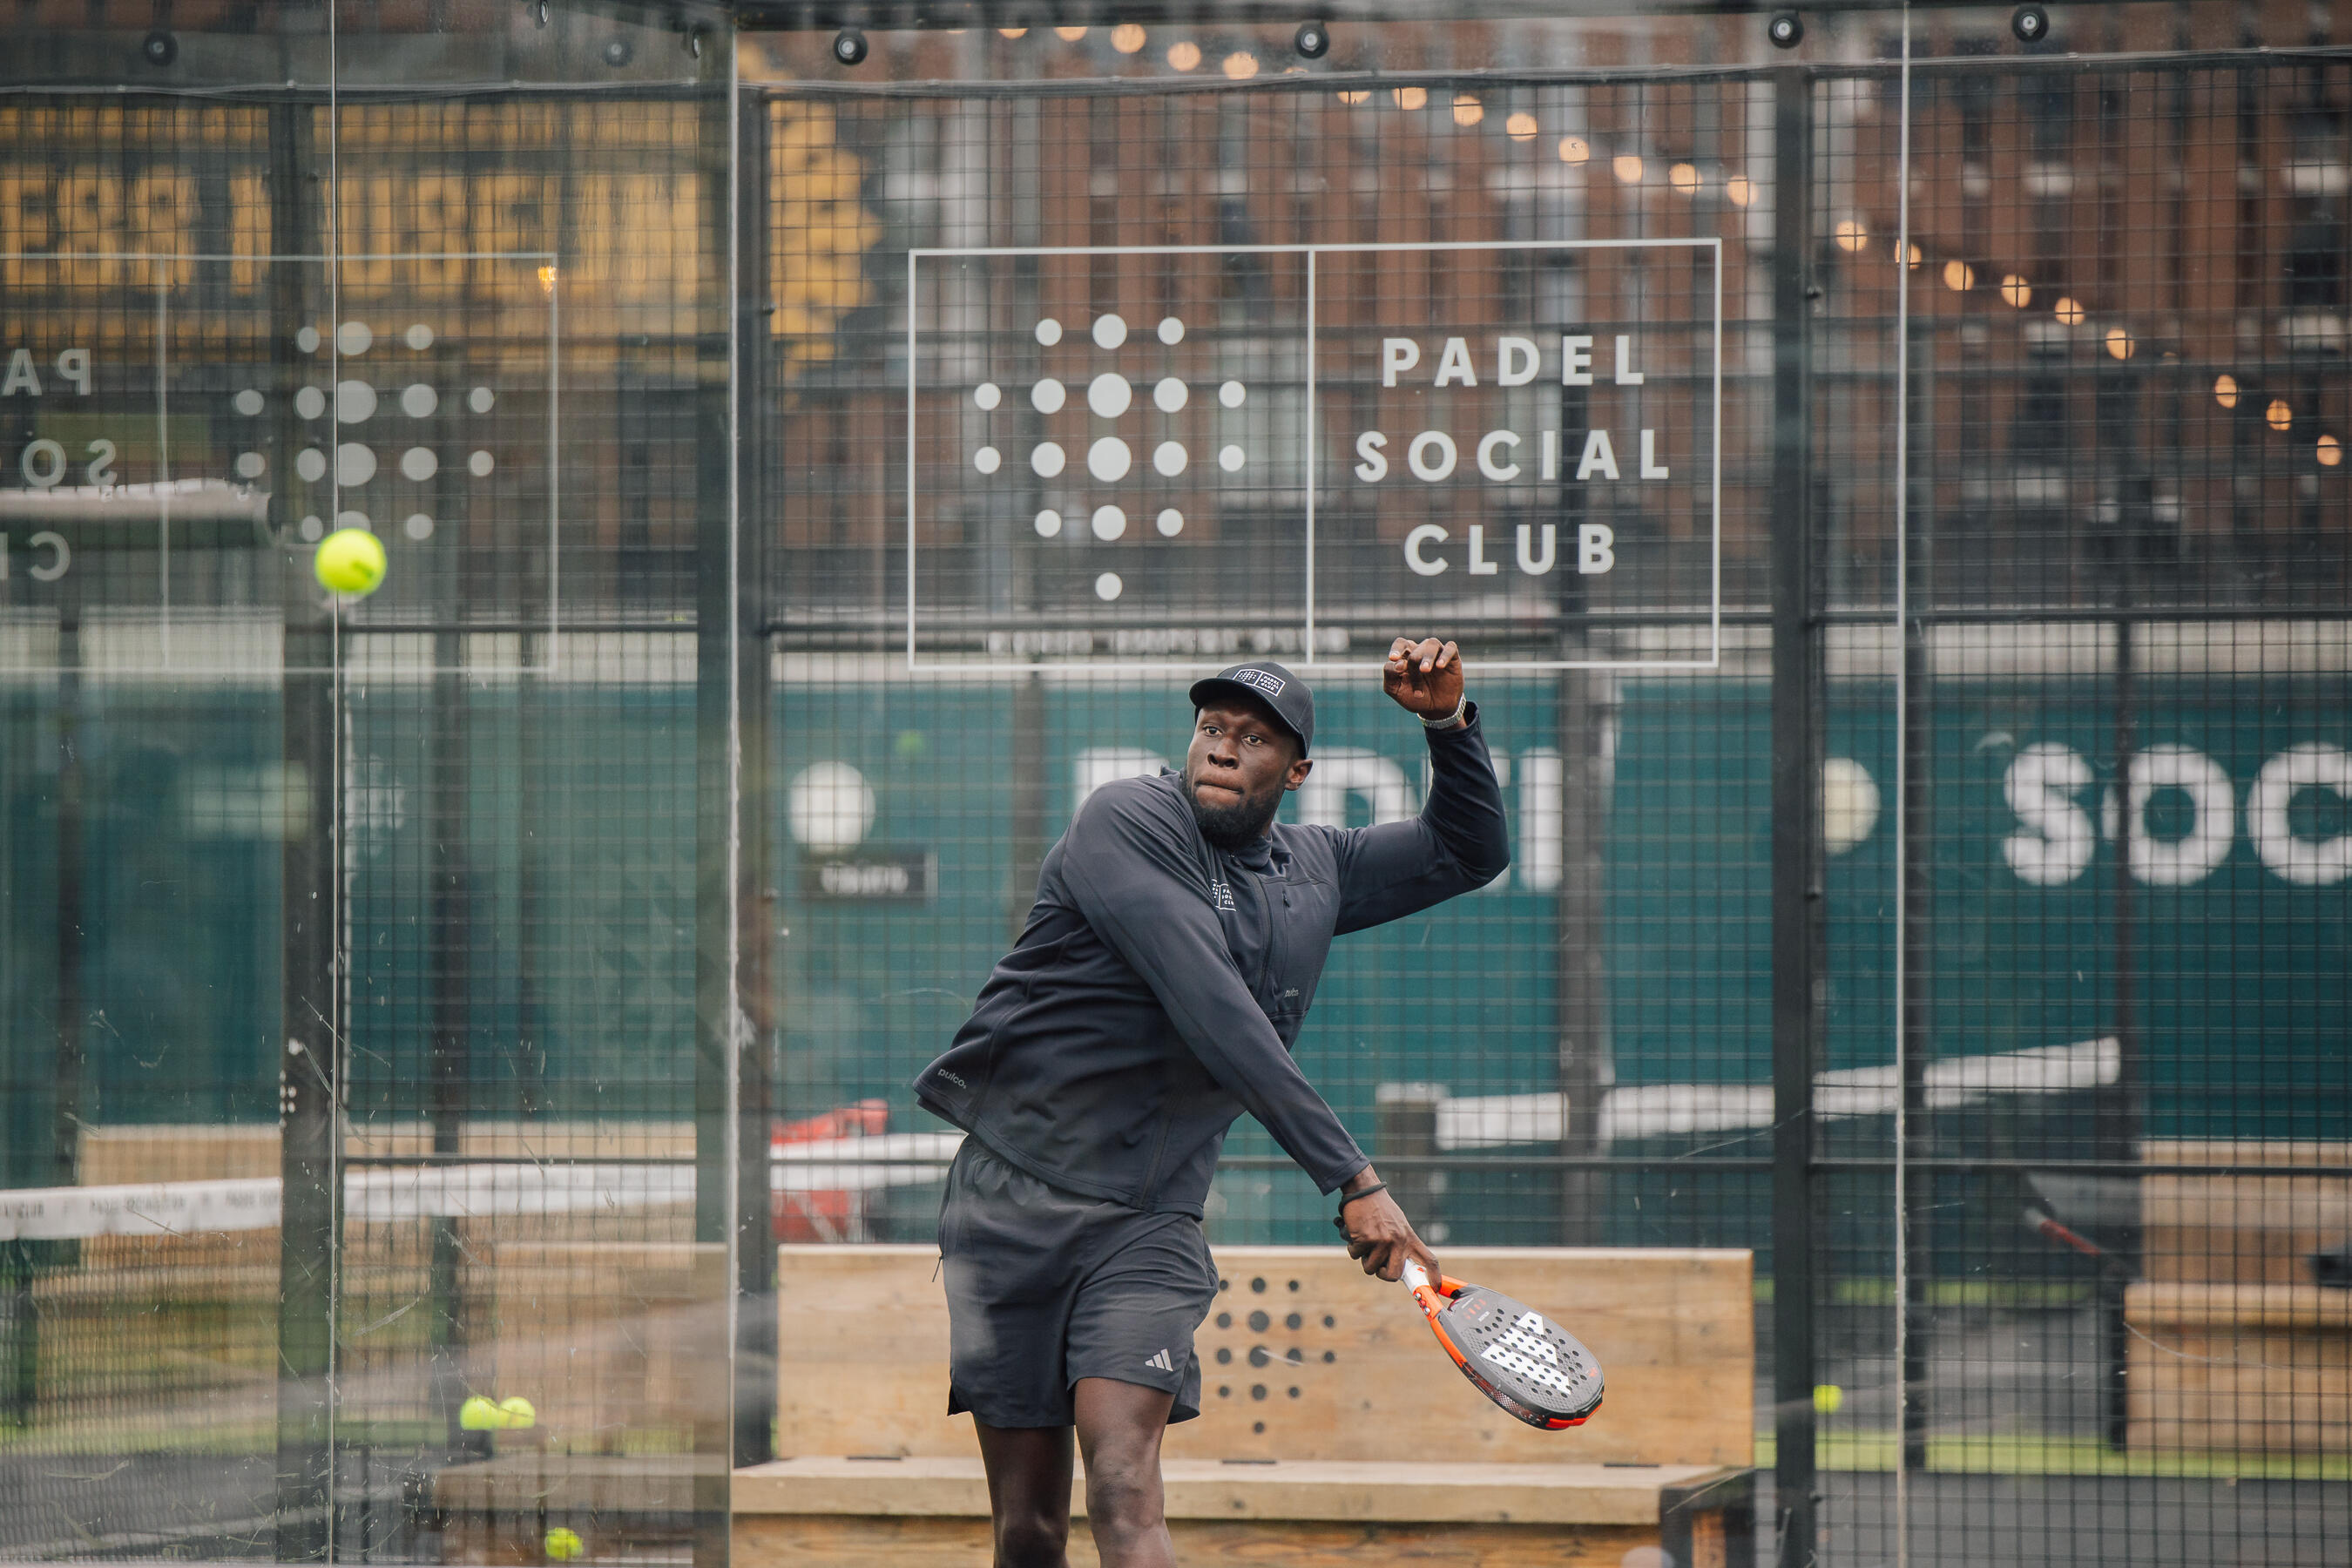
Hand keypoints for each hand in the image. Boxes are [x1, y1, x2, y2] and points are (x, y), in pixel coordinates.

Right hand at [1337, 1167, 1440, 1282]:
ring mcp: (1382, 1240)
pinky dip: (1352, 1247)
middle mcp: (1398, 1241)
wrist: (1363, 1189)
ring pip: (1370, 1268)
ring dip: (1364, 1258)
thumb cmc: (1380, 1208)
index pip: (1429, 1259)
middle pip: (1393, 1275)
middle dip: (1382, 1274)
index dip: (1435, 1276)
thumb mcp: (1398, 1224)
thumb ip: (1400, 1243)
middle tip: (1378, 1266)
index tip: (1435, 1287)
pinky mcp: (1365, 1238)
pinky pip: (1355, 1255)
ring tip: (1365, 1241)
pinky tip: (1356, 1233)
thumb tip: (1398, 1265)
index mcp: (1409, 1237)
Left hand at [1383, 638, 1464, 725]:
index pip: (1401, 644)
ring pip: (1432, 643)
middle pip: (1414, 646)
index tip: (1393, 658)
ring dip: (1427, 656)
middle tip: (1415, 674)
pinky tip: (1439, 666)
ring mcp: (1437, 653)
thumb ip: (1390, 675)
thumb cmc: (1414, 697)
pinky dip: (1444, 655)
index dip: (1396, 649)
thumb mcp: (1396, 690)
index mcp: (1406, 656)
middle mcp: (1421, 651)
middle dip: (1412, 661)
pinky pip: (1450, 648)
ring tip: (1425, 670)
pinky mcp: (1452, 658)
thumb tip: (1397, 663)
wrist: (1436, 709)